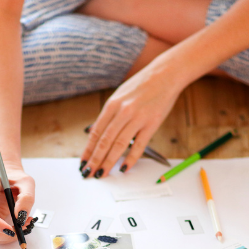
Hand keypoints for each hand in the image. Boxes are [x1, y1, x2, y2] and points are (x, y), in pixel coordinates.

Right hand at [0, 169, 35, 244]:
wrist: (10, 179)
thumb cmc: (16, 179)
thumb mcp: (27, 183)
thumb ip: (26, 198)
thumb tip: (20, 216)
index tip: (10, 229)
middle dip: (4, 234)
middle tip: (23, 229)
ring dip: (7, 237)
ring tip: (23, 225)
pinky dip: (7, 236)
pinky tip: (17, 226)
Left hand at [80, 60, 182, 177]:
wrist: (166, 74)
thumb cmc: (142, 86)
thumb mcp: (119, 96)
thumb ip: (108, 115)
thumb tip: (95, 133)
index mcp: (111, 105)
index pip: (95, 133)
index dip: (88, 150)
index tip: (83, 163)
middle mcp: (122, 112)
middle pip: (104, 141)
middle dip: (95, 160)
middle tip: (88, 173)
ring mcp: (137, 118)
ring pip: (119, 145)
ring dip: (109, 162)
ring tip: (102, 174)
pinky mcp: (152, 123)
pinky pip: (139, 145)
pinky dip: (131, 158)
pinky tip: (124, 168)